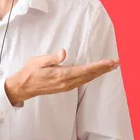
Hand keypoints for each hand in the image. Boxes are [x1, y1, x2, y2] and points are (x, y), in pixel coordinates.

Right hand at [4, 49, 118, 104]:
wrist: (23, 87)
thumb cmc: (30, 72)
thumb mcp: (38, 61)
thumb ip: (52, 58)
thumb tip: (63, 53)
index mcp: (62, 75)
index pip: (85, 70)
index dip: (99, 66)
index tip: (110, 62)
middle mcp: (67, 82)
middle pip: (90, 75)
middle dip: (104, 69)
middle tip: (116, 63)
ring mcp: (66, 86)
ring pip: (87, 79)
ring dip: (99, 73)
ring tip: (109, 67)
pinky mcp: (64, 87)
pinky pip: (82, 81)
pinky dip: (91, 76)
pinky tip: (94, 73)